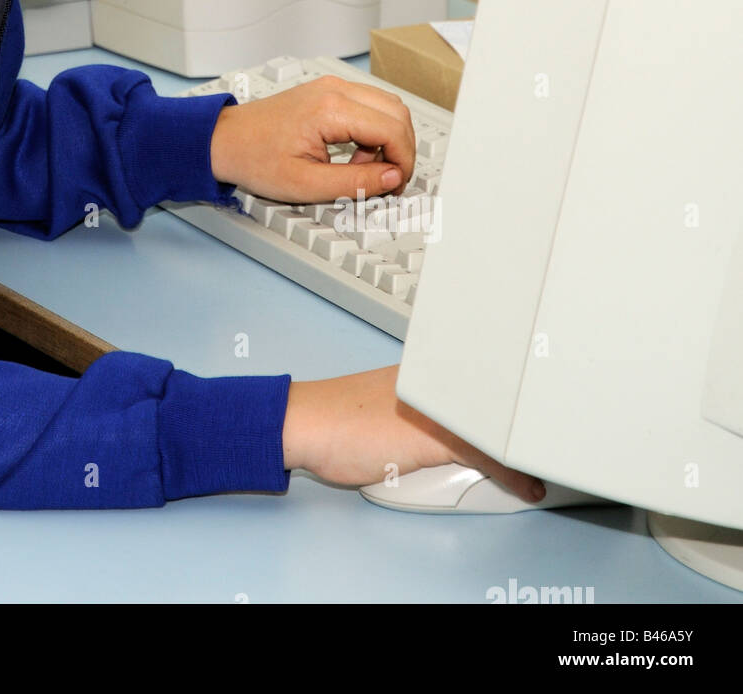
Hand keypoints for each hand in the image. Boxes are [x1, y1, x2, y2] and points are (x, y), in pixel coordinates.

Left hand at [209, 74, 414, 203]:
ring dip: (388, 139)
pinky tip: (354, 155)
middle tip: (387, 180)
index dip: (404, 161)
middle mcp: (335, 90)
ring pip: (387, 106)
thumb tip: (393, 178)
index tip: (396, 185)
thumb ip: (356, 183)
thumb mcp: (307, 184)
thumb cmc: (255, 158)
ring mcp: (332, 87)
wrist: (225, 140)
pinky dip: (374, 130)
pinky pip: (369, 105)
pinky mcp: (328, 92)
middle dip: (401, 149)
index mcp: (330, 109)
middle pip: (397, 112)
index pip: (393, 129)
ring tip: (363, 169)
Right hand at [283, 365, 544, 503]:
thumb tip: (453, 433)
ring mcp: (437, 404)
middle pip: (496, 398)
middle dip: (525, 419)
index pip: (483, 376)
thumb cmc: (337, 419)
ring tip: (539, 463)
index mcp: (425, 368)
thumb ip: (425, 412)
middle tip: (546, 437)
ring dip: (521, 446)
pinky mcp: (435, 434)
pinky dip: (511, 472)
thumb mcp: (390, 410)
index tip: (536, 407)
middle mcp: (435, 379)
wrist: (306, 422)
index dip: (514, 394)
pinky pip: (486, 453)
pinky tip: (525, 484)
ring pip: (496, 425)